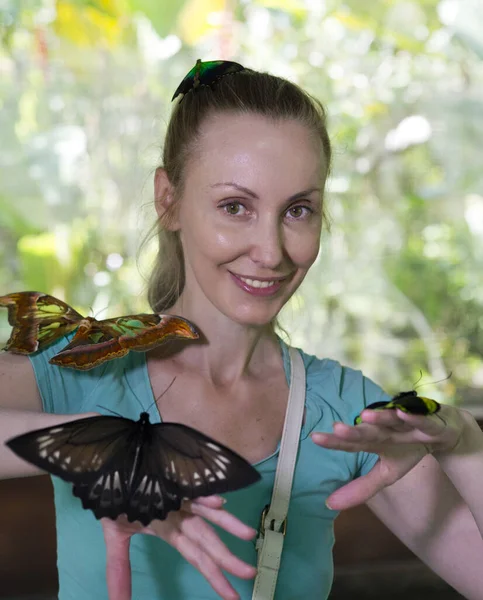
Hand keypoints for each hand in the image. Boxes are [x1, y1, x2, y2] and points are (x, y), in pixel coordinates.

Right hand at [102, 495, 256, 599]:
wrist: (109, 469)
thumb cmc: (118, 500)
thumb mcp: (116, 538)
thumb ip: (119, 571)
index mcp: (170, 531)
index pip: (197, 558)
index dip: (215, 576)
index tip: (233, 596)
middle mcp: (181, 516)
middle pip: (206, 542)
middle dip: (227, 559)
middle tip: (249, 574)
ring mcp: (181, 497)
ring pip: (207, 513)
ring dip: (228, 523)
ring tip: (248, 534)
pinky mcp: (175, 480)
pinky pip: (192, 489)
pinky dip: (204, 496)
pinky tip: (218, 503)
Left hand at [311, 404, 469, 509]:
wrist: (440, 433)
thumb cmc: (406, 450)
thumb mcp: (386, 474)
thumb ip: (360, 489)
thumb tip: (329, 505)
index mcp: (373, 441)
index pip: (351, 443)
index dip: (335, 442)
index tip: (315, 438)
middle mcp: (385, 429)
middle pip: (367, 430)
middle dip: (353, 430)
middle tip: (336, 428)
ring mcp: (405, 423)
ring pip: (390, 419)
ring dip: (379, 417)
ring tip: (364, 416)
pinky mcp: (426, 422)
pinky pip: (419, 419)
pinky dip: (412, 417)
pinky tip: (402, 414)